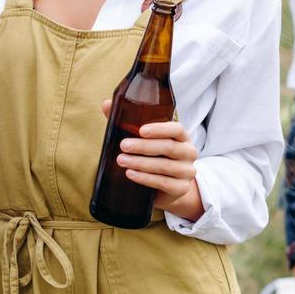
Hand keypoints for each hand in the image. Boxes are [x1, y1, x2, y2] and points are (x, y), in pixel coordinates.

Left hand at [100, 99, 202, 219]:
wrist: (167, 188)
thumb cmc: (155, 157)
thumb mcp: (144, 140)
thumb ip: (128, 121)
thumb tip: (106, 104)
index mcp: (182, 137)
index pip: (176, 129)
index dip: (160, 129)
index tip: (141, 130)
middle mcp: (188, 152)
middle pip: (169, 147)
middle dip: (144, 147)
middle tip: (123, 146)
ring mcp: (187, 172)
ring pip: (165, 166)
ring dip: (141, 163)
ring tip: (121, 161)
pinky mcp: (181, 188)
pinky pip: (164, 183)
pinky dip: (146, 178)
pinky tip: (131, 174)